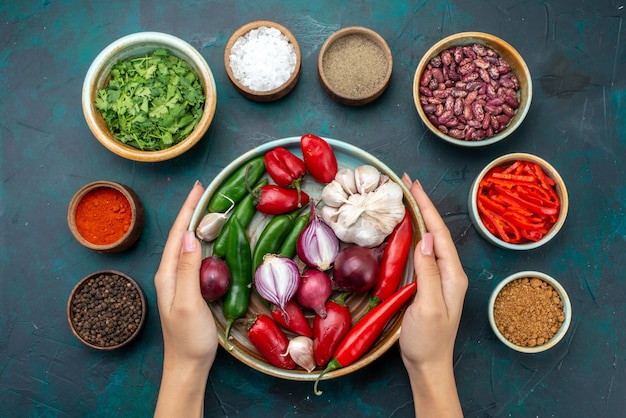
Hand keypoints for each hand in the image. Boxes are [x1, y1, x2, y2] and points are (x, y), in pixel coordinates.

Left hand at [154, 181, 216, 417]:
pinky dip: (203, 241)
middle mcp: (170, 274)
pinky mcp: (189, 288)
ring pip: (187, 244)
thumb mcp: (188, 303)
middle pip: (180, 235)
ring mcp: (179, 281)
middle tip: (206, 191)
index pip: (177, 234)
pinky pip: (195, 257)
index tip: (198, 188)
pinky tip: (211, 238)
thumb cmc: (188, 338)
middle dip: (192, 211)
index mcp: (167, 274)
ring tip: (208, 206)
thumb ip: (187, 270)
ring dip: (196, 223)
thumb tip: (188, 236)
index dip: (188, 209)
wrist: (188, 365)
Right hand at [399, 174, 467, 417]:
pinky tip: (404, 229)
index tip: (414, 186)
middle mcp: (449, 272)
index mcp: (453, 275)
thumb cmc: (428, 340)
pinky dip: (412, 235)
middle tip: (406, 183)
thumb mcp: (428, 307)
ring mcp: (439, 278)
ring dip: (418, 217)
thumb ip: (429, 273)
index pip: (438, 233)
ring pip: (428, 240)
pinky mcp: (428, 284)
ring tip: (405, 198)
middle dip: (423, 206)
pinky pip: (421, 253)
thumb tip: (425, 240)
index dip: (427, 207)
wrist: (428, 366)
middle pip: (435, 232)